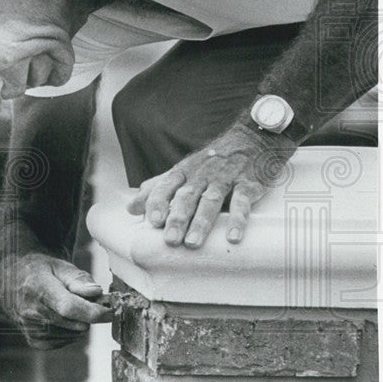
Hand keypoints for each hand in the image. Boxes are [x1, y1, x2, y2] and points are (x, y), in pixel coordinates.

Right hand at [0, 252, 113, 349]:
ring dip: (81, 322)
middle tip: (88, 299)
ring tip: (71, 305)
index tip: (109, 311)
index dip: (93, 312)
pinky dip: (71, 331)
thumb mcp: (60, 266)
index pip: (69, 307)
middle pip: (75, 323)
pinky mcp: (34, 340)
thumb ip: (79, 279)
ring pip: (74, 334)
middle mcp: (31, 311)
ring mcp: (31, 328)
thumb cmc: (41, 271)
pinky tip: (63, 317)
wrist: (11, 280)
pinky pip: (66, 341)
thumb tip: (96, 293)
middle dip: (90, 314)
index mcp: (38, 288)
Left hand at [127, 123, 294, 247]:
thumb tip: (131, 208)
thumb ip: (157, 189)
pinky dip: (238, 219)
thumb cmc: (211, 162)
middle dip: (177, 218)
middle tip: (170, 239)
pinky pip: (243, 202)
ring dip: (201, 222)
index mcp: (182, 172)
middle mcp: (201, 175)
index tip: (152, 221)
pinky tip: (233, 236)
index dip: (158, 203)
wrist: (251, 139)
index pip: (165, 186)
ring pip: (211, 200)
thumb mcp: (182, 171)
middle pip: (187, 197)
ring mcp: (225, 179)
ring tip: (193, 243)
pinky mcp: (248, 184)